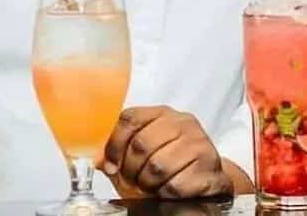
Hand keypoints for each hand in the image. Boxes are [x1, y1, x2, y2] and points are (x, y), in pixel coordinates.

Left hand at [100, 106, 246, 198]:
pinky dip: (166, 193)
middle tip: (134, 180)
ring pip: (158, 166)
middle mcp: (183, 123)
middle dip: (131, 170)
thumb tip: (97, 160)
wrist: (208, 180)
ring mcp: (199, 143)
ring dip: (148, 184)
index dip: (114, 145)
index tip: (111, 165)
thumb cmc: (171, 165)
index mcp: (163, 114)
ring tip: (152, 186)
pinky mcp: (209, 167)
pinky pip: (175, 185)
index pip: (130, 118)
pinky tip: (168, 191)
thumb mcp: (142, 155)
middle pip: (141, 144)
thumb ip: (118, 153)